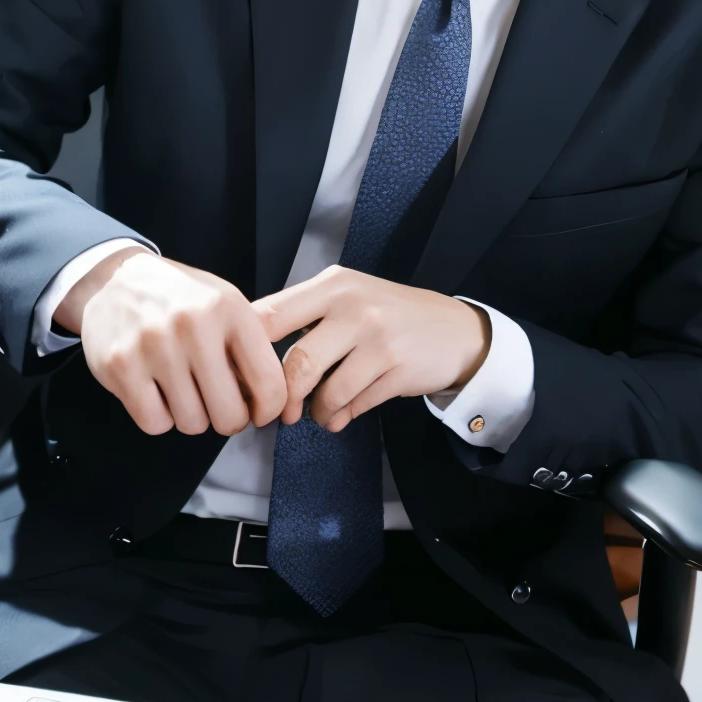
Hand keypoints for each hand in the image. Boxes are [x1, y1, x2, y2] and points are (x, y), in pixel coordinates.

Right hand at [57, 248, 286, 437]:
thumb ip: (251, 346)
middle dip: (227, 419)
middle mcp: (193, 325)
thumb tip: (271, 402)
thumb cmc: (180, 300)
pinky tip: (156, 391)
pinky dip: (159, 417)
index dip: (268, 409)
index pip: (267, 382)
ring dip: (191, 416)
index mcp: (229, 309)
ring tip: (183, 389)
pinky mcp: (120, 365)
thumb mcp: (224, 304)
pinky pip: (155, 423)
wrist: (114, 280)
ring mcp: (153, 346)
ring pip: (191, 423)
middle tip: (218, 406)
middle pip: (228, 414)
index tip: (259, 413)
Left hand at [253, 266, 491, 432]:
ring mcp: (378, 338)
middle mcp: (354, 307)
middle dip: (283, 397)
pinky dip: (341, 416)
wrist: (456, 331)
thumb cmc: (390, 315)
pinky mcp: (397, 369)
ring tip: (319, 412)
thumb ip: (303, 316)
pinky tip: (341, 414)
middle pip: (297, 362)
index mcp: (332, 285)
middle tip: (280, 410)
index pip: (270, 315)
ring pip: (326, 391)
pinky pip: (354, 404)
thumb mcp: (348, 297)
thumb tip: (250, 357)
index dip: (248, 352)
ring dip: (316, 411)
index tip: (245, 377)